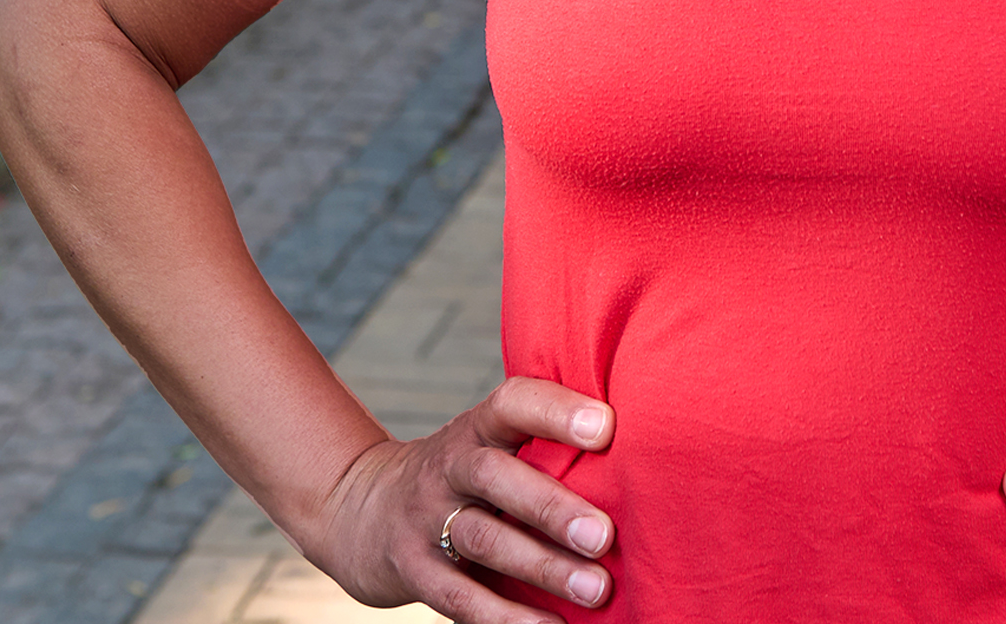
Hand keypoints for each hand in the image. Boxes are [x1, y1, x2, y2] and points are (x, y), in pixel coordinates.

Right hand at [310, 376, 617, 620]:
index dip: (556, 410)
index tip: (607, 427)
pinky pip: (458, 597)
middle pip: (496, 478)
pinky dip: (505, 617)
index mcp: (477, 429)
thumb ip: (543, 447)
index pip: (512, 403)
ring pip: (483, 539)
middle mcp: (448, 467)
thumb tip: (644, 464)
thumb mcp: (489, 447)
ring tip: (596, 589)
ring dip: (542, 566)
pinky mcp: (412, 569)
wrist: (362, 511)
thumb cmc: (463, 480)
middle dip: (552, 506)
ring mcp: (425, 519)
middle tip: (604, 535)